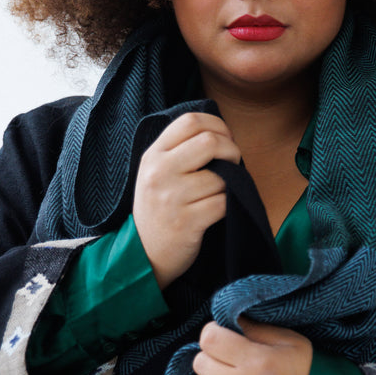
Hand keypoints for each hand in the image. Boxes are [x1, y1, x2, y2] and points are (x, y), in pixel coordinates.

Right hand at [132, 112, 240, 289]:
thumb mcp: (156, 173)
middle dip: (231, 150)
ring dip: (231, 184)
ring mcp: (172, 197)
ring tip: (221, 192)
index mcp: (153, 155)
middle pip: (210, 141)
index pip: (190, 121)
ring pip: (221, 176)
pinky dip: (229, 205)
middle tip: (232, 163)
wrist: (143, 254)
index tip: (225, 138)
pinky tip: (219, 210)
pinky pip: (223, 203)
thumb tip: (221, 133)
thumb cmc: (158, 210)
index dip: (217, 125)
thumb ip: (179, 151)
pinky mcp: (187, 222)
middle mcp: (160, 172)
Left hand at [192, 317, 312, 374]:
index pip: (210, 339)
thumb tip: (225, 321)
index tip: (220, 337)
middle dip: (211, 357)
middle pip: (201, 364)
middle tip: (227, 360)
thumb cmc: (302, 369)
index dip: (212, 333)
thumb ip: (255, 328)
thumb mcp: (288, 340)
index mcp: (259, 361)